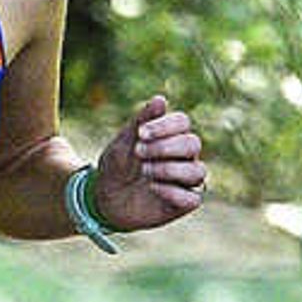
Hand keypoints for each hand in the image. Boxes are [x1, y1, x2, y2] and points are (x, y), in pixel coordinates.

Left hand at [90, 93, 205, 232]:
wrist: (105, 200)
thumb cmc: (117, 167)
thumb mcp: (123, 144)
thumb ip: (141, 122)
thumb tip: (160, 99)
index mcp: (171, 137)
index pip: (182, 122)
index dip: (165, 125)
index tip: (141, 133)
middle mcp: (184, 157)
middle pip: (193, 144)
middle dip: (165, 147)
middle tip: (139, 152)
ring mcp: (185, 181)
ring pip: (197, 171)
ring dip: (169, 169)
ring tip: (144, 171)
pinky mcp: (183, 203)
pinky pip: (193, 198)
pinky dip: (173, 192)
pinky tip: (153, 187)